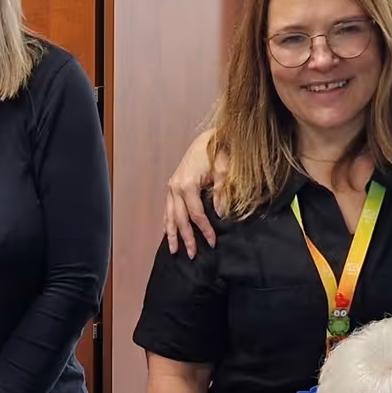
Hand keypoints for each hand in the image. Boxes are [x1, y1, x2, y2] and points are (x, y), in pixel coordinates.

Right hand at [162, 132, 222, 257]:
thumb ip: (222, 192)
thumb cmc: (217, 151)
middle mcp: (175, 187)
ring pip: (169, 215)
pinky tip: (168, 233)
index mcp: (188, 184)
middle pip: (180, 219)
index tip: (212, 243)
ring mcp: (171, 187)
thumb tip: (220, 213)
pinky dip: (167, 222)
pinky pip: (167, 208)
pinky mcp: (172, 186)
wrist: (208, 137)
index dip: (205, 230)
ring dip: (172, 234)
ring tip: (174, 250)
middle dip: (186, 238)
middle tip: (192, 255)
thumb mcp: (224, 170)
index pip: (196, 215)